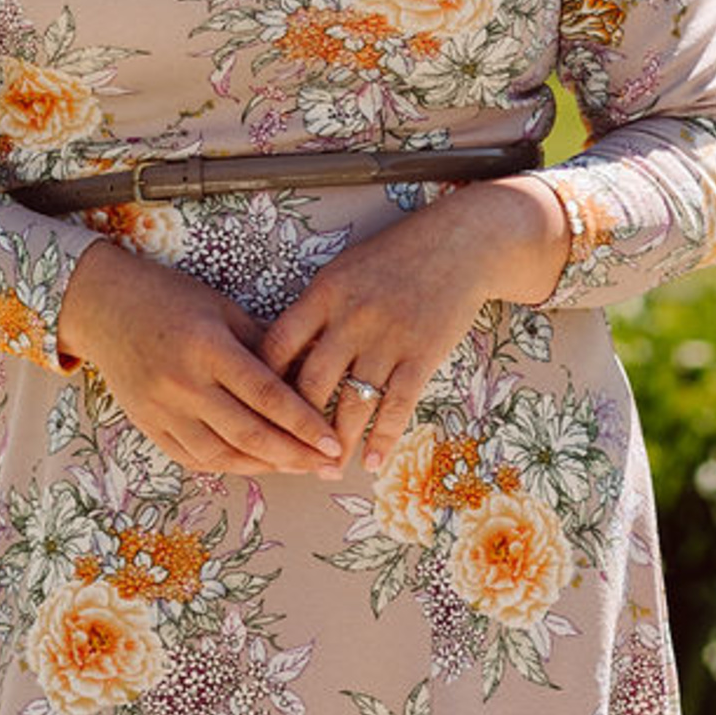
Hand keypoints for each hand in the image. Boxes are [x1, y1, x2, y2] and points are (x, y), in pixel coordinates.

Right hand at [56, 239, 343, 477]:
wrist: (102, 305)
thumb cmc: (167, 297)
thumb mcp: (220, 307)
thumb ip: (263, 342)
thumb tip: (311, 368)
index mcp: (207, 347)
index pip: (267, 396)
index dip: (304, 424)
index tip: (334, 441)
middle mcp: (184, 384)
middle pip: (250, 434)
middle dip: (296, 455)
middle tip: (328, 465)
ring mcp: (162, 409)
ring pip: (223, 455)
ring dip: (266, 466)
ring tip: (299, 467)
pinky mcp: (147, 424)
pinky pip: (194, 458)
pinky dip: (228, 466)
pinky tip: (255, 464)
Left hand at [259, 180, 569, 479]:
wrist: (459, 244)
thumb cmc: (395, 255)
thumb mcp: (345, 269)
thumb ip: (316, 308)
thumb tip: (284, 354)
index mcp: (324, 293)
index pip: (279, 344)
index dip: (264, 380)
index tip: (255, 407)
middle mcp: (351, 318)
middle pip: (311, 383)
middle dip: (296, 426)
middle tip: (287, 456)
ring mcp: (388, 339)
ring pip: (352, 404)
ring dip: (337, 444)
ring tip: (326, 470)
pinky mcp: (422, 356)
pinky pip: (396, 408)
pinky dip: (383, 440)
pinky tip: (371, 462)